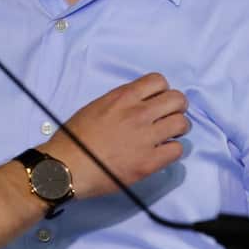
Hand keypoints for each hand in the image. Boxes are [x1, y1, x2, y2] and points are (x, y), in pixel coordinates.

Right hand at [48, 73, 188, 197]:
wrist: (66, 167)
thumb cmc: (74, 139)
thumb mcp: (94, 108)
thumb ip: (119, 103)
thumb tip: (137, 104)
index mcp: (122, 98)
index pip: (159, 81)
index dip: (162, 91)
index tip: (157, 101)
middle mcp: (137, 113)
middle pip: (177, 99)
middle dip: (177, 107)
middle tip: (168, 118)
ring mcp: (145, 137)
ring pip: (182, 123)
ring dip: (177, 129)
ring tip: (167, 136)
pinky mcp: (149, 162)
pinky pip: (177, 150)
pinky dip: (171, 151)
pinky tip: (161, 153)